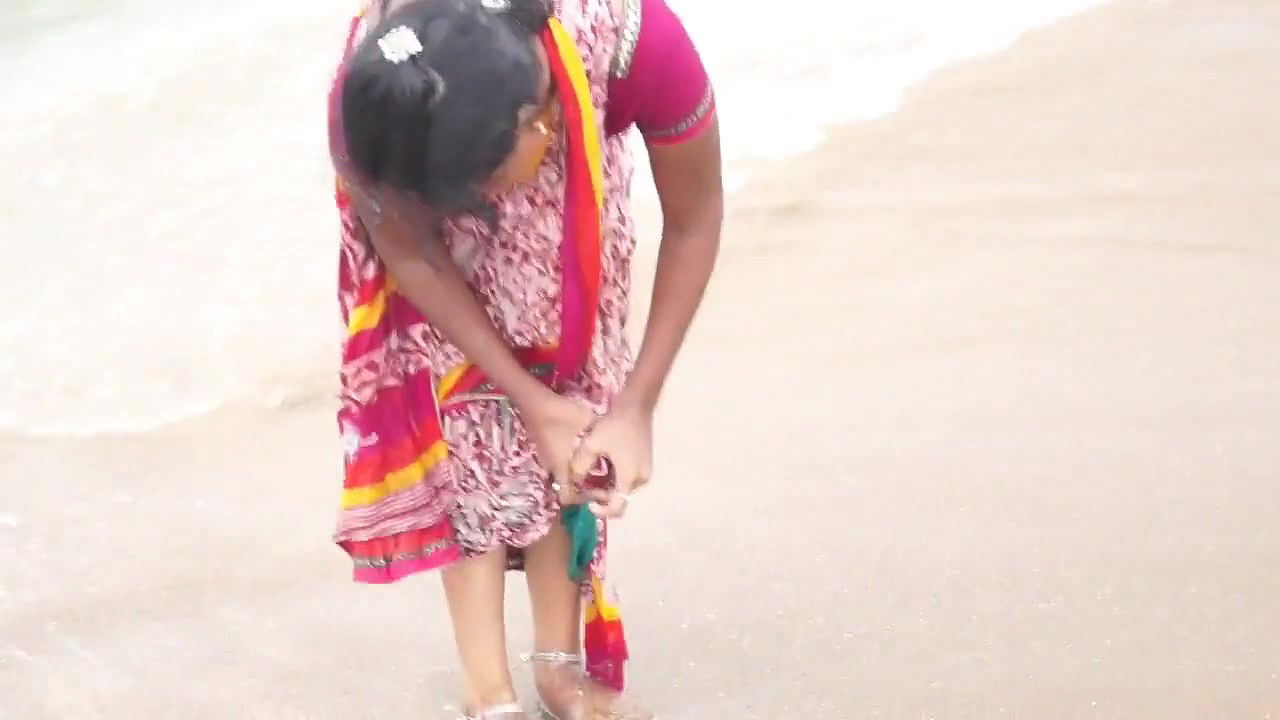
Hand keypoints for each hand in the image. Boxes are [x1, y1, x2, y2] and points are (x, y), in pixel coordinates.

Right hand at [519, 390, 596, 504]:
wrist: (536, 401)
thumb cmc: (562, 416)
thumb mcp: (589, 426)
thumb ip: (601, 440)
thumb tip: (613, 447)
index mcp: (561, 468)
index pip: (567, 497)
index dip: (581, 500)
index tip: (596, 493)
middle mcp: (551, 467)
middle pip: (566, 485)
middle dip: (581, 486)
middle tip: (599, 479)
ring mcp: (545, 457)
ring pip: (562, 472)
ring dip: (575, 472)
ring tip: (593, 465)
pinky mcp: (543, 447)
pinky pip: (558, 461)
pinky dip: (568, 461)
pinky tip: (579, 450)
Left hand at [570, 400, 652, 517]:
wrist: (636, 406)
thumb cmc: (614, 425)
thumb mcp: (592, 445)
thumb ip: (580, 466)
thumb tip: (575, 480)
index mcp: (629, 478)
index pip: (617, 508)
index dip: (601, 511)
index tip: (588, 503)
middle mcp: (640, 479)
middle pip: (619, 498)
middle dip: (602, 495)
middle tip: (586, 483)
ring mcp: (644, 472)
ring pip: (623, 488)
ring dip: (608, 485)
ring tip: (593, 472)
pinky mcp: (645, 464)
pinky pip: (628, 478)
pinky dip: (615, 477)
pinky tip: (605, 465)